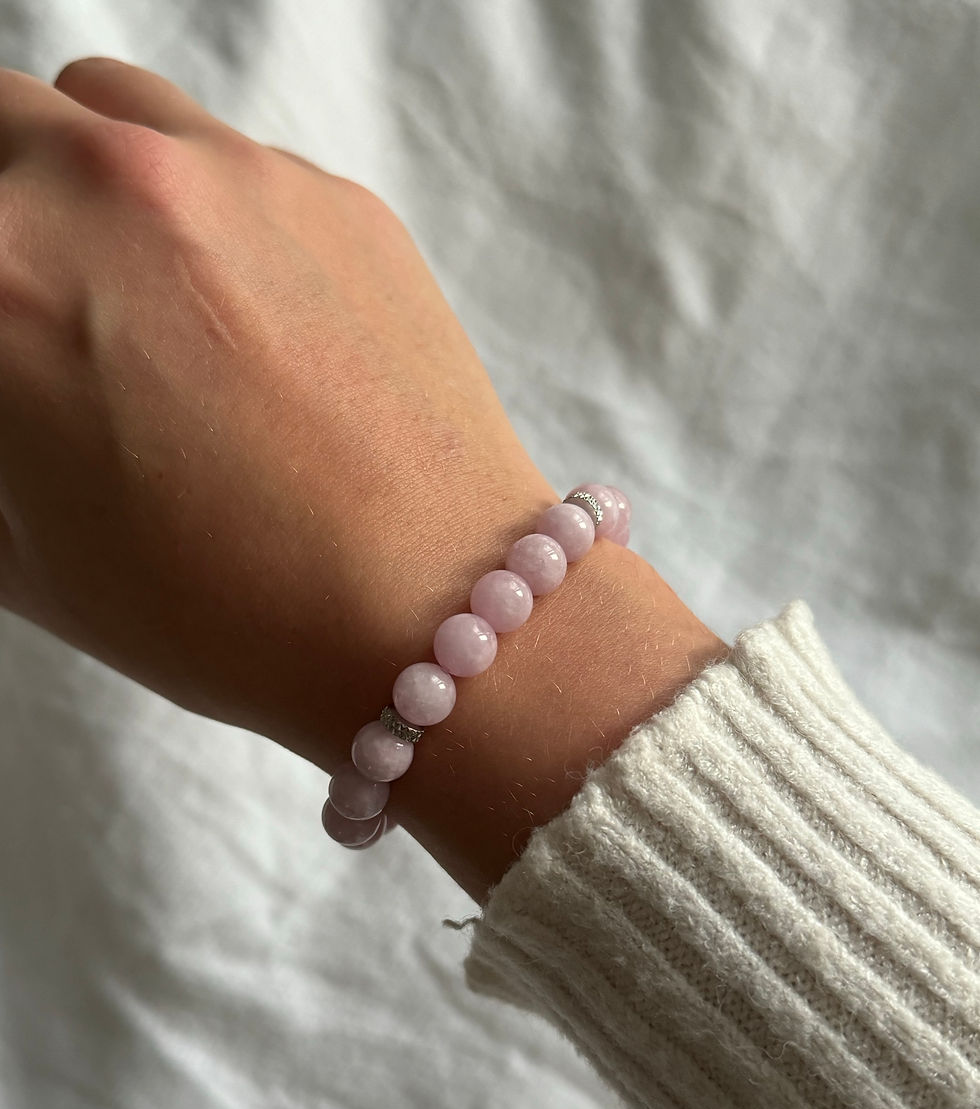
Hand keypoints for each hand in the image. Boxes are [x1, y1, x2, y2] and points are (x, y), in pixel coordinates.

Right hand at [0, 58, 550, 764]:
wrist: (427, 613)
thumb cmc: (222, 614)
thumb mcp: (23, 552)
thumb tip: (17, 382)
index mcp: (0, 280)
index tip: (12, 357)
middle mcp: (106, 190)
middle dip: (1, 213)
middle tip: (35, 306)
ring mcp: (235, 176)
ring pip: (102, 108)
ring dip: (84, 175)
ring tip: (125, 288)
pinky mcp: (336, 197)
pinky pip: (225, 158)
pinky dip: (201, 211)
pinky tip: (241, 316)